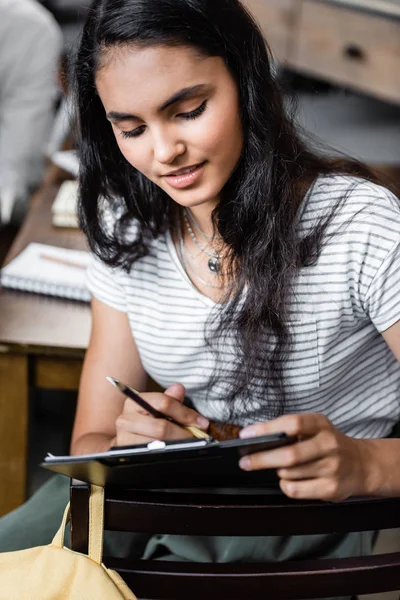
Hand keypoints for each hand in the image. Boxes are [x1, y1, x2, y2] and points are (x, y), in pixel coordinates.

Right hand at [114, 383, 208, 446]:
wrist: (125, 440)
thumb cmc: (144, 422)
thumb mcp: (156, 408)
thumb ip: (169, 400)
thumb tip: (179, 388)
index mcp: (133, 402)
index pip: (164, 403)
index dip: (185, 413)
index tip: (201, 423)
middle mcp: (125, 420)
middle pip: (161, 428)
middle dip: (183, 434)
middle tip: (195, 437)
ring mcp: (124, 439)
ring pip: (158, 444)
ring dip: (176, 446)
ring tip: (186, 446)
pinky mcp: (127, 455)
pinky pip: (152, 457)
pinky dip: (166, 455)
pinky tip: (174, 453)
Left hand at [239, 413, 374, 500]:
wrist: (362, 465)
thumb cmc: (328, 444)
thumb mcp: (315, 428)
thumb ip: (290, 430)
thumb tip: (256, 438)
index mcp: (321, 424)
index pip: (291, 423)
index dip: (266, 429)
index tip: (246, 434)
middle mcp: (329, 444)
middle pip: (289, 454)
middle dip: (261, 459)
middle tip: (245, 462)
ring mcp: (332, 468)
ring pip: (289, 474)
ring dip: (278, 472)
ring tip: (280, 468)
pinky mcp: (331, 489)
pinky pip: (296, 490)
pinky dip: (286, 486)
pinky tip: (290, 480)